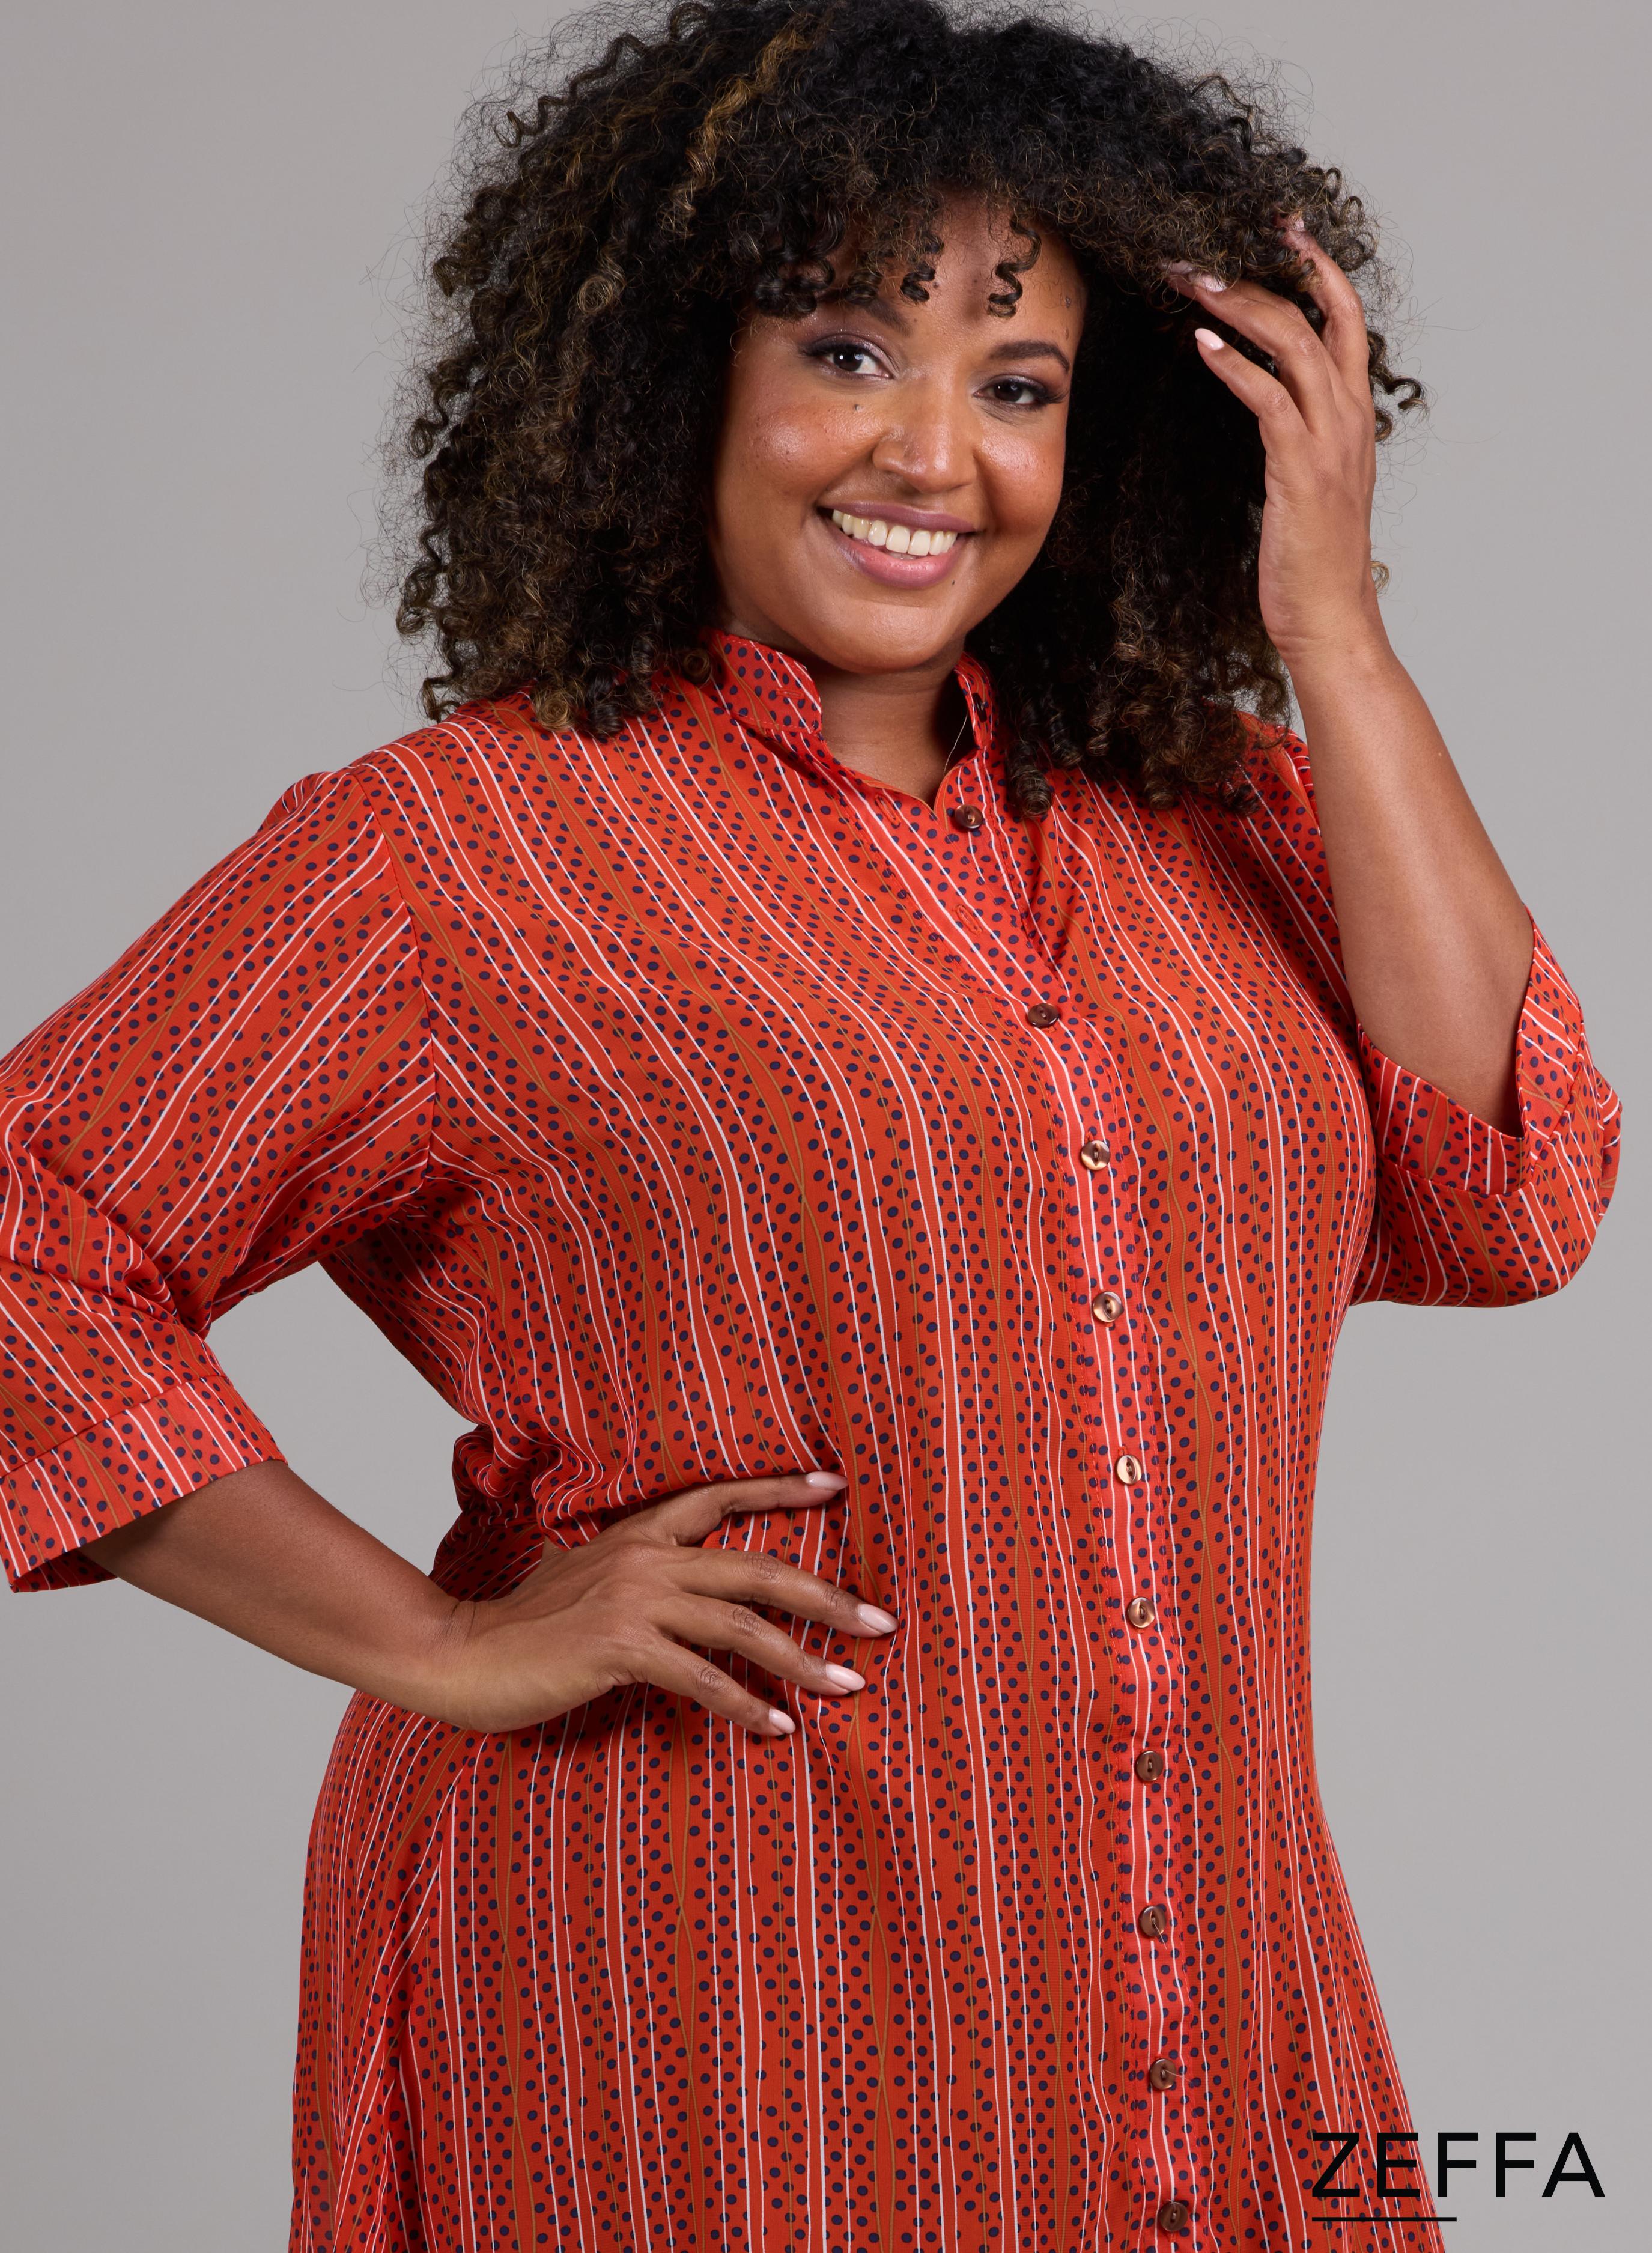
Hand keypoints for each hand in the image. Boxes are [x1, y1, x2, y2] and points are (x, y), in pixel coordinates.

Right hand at [425, 1470, 893, 1736]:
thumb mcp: (585, 1580)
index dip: (780, 1490)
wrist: (459, 1655)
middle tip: (882, 1621)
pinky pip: (701, 1677)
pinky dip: (745, 1704)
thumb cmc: (523, 1628)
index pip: (721, 1496)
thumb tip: (686, 1595)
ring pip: (741, 1624)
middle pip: (756, 1567)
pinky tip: (779, 1728)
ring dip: (802, 1659)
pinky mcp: (619, 1648)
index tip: (836, 1485)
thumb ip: (637, 1577)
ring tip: (849, 1686)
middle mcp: (644, 1558)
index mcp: (639, 1535)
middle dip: (826, 1596)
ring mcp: (633, 1600)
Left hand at [1170, 220, 1385, 667]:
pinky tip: (1202, 345)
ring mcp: (1329, 442)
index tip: (1282, 230)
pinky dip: (1236, 367)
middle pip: (1314, 317)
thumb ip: (1299, 436)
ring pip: (1292, 345)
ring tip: (1194, 282)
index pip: (1344, 319)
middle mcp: (1349, 417)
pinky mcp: (1301, 469)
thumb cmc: (1310, 558)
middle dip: (1261, 274)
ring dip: (1240, 307)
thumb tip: (1270, 405)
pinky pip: (1269, 400)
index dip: (1318, 268)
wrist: (1329, 618)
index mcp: (1353, 415)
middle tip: (1206, 252)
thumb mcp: (1310, 482)